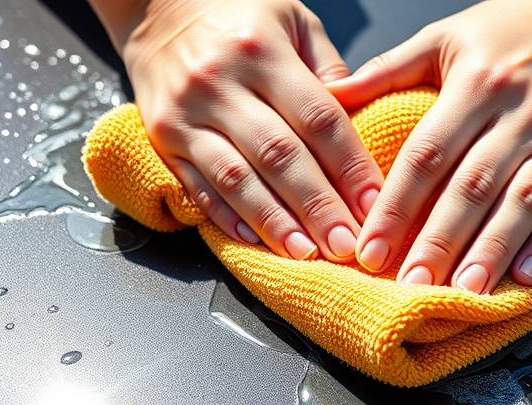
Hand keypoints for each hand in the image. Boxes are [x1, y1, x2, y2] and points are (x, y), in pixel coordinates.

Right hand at [92, 0, 383, 260]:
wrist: (157, 7)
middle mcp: (221, 83)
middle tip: (346, 244)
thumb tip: (362, 125)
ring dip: (275, 223)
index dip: (350, 167)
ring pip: (236, 179)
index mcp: (262, 51)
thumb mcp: (293, 20)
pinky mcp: (162, 139)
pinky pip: (197, 186)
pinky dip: (226, 219)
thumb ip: (328, 71)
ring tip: (306, 253)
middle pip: (280, 155)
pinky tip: (255, 242)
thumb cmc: (238, 14)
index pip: (318, 118)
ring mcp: (187, 114)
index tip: (375, 204)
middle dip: (318, 206)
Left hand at [328, 0, 531, 291]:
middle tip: (411, 283)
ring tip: (464, 291)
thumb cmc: (510, 28)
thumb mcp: (445, 37)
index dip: (396, 206)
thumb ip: (388, 69)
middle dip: (439, 241)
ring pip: (521, 203)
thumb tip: (332, 96)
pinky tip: (525, 278)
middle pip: (472, 187)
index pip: (427, 155)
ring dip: (491, 251)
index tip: (370, 249)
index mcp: (476, 85)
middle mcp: (520, 114)